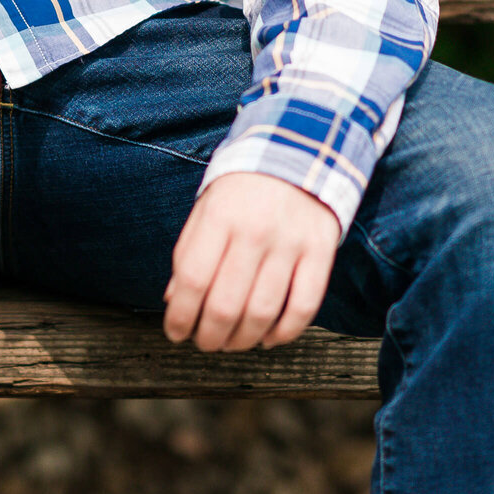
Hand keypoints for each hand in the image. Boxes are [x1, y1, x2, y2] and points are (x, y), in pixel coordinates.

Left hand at [163, 171, 339, 352]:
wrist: (299, 151)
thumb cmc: (243, 190)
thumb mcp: (207, 209)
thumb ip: (188, 253)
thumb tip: (173, 302)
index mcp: (220, 216)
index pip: (193, 280)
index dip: (180, 316)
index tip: (175, 332)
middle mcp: (255, 230)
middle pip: (226, 305)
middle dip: (209, 337)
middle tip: (204, 343)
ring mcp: (291, 242)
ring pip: (263, 313)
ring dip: (242, 341)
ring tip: (231, 343)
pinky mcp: (321, 252)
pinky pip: (304, 307)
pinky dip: (284, 333)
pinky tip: (267, 338)